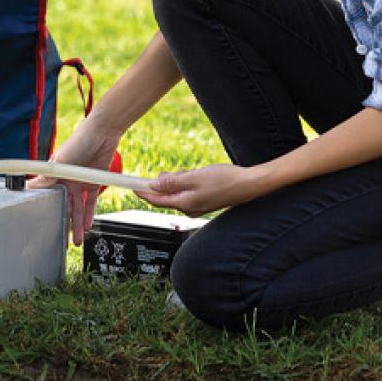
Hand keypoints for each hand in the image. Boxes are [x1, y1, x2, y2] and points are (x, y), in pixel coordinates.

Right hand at [27, 118, 121, 244]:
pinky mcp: (93, 183)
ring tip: (77, 240)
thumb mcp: (59, 161)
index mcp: (54, 175)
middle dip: (63, 224)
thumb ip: (47, 177)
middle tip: (62, 241)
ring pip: (77, 208)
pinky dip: (90, 214)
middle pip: (63, 207)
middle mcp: (66, 181)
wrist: (102, 134)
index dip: (46, 211)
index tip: (42, 226)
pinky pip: (90, 203)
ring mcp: (79, 183)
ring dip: (77, 224)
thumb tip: (28, 186)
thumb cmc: (78, 141)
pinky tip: (88, 226)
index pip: (48, 196)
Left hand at [134, 164, 261, 216]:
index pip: (156, 200)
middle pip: (166, 196)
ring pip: (178, 193)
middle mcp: (189, 208)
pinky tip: (194, 176)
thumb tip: (154, 185)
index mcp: (185, 204)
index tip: (132, 186)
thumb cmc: (225, 180)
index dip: (143, 192)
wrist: (249, 184)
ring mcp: (198, 206)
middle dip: (164, 183)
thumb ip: (173, 183)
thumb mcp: (194, 178)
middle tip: (169, 172)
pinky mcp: (204, 201)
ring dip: (177, 181)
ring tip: (188, 173)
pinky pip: (188, 192)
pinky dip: (187, 183)